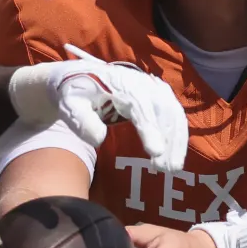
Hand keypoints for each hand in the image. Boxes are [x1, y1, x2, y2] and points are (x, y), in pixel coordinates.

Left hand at [8, 48, 188, 171]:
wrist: (77, 78)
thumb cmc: (73, 93)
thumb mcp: (69, 105)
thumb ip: (81, 120)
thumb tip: (99, 139)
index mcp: (120, 82)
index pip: (140, 105)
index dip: (149, 129)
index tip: (155, 152)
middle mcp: (141, 82)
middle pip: (164, 109)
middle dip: (170, 140)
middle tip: (167, 169)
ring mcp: (152, 87)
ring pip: (173, 113)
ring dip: (177, 141)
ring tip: (172, 168)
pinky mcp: (156, 96)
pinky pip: (173, 114)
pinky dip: (176, 135)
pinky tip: (173, 155)